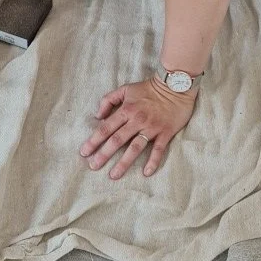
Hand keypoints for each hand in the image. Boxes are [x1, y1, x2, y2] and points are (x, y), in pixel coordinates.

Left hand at [79, 76, 196, 178]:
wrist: (175, 86)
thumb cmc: (148, 88)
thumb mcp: (125, 89)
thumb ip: (108, 100)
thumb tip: (98, 116)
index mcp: (126, 110)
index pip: (106, 128)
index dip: (94, 140)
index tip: (84, 152)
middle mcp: (137, 120)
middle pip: (118, 140)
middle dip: (104, 154)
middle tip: (93, 166)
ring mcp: (152, 128)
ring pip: (135, 148)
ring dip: (124, 162)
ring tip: (114, 175)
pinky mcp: (165, 132)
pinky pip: (158, 149)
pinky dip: (153, 161)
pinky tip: (146, 173)